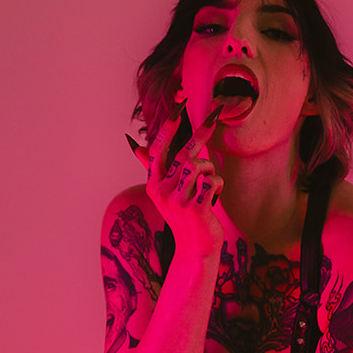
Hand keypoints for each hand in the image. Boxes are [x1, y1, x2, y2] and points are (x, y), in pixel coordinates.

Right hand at [128, 104, 225, 258]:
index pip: (159, 149)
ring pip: (200, 167)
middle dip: (201, 132)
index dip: (169, 126)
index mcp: (154, 183)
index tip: (179, 104)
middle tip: (216, 114)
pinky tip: (214, 199)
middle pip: (184, 153)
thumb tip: (134, 145)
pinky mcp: (195, 209)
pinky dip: (218, 186)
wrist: (194, 249)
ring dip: (211, 171)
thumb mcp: (164, 192)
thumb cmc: (182, 217)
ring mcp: (178, 200)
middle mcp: (162, 190)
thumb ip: (153, 168)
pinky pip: (213, 182)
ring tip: (209, 185)